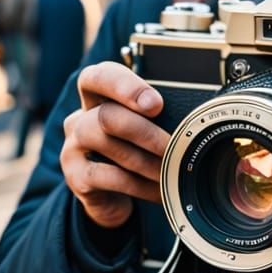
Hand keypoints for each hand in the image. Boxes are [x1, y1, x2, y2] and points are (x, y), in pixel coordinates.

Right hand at [61, 62, 168, 228]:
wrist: (114, 196)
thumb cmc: (137, 151)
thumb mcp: (147, 126)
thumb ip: (159, 113)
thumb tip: (197, 109)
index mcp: (99, 97)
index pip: (99, 76)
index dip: (125, 86)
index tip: (156, 104)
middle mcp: (81, 117)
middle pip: (106, 114)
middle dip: (145, 131)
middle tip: (172, 144)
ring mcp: (74, 147)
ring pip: (106, 143)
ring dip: (146, 160)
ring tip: (171, 169)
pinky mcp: (75, 176)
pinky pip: (108, 176)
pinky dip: (139, 184)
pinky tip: (158, 188)